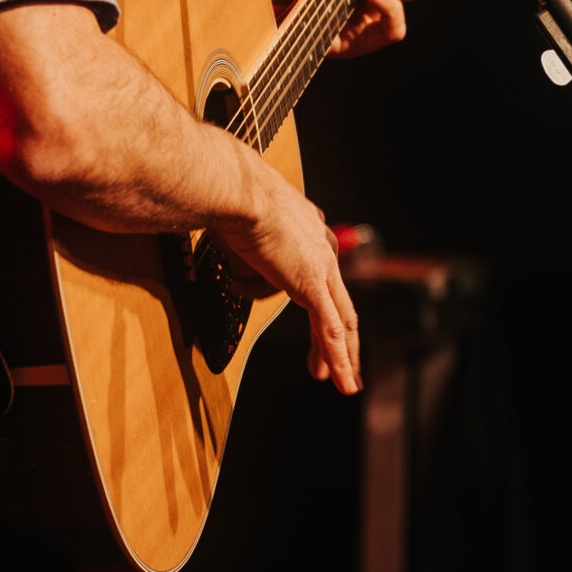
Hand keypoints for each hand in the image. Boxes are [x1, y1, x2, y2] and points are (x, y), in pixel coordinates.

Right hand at [214, 171, 360, 393]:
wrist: (235, 189)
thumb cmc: (227, 194)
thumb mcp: (235, 220)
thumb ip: (238, 244)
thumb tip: (229, 263)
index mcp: (307, 226)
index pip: (321, 270)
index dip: (322, 298)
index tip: (319, 318)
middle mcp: (321, 245)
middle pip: (339, 300)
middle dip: (342, 336)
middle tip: (341, 363)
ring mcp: (320, 267)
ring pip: (340, 321)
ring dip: (342, 356)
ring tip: (344, 383)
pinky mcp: (311, 285)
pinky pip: (329, 330)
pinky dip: (338, 359)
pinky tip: (340, 380)